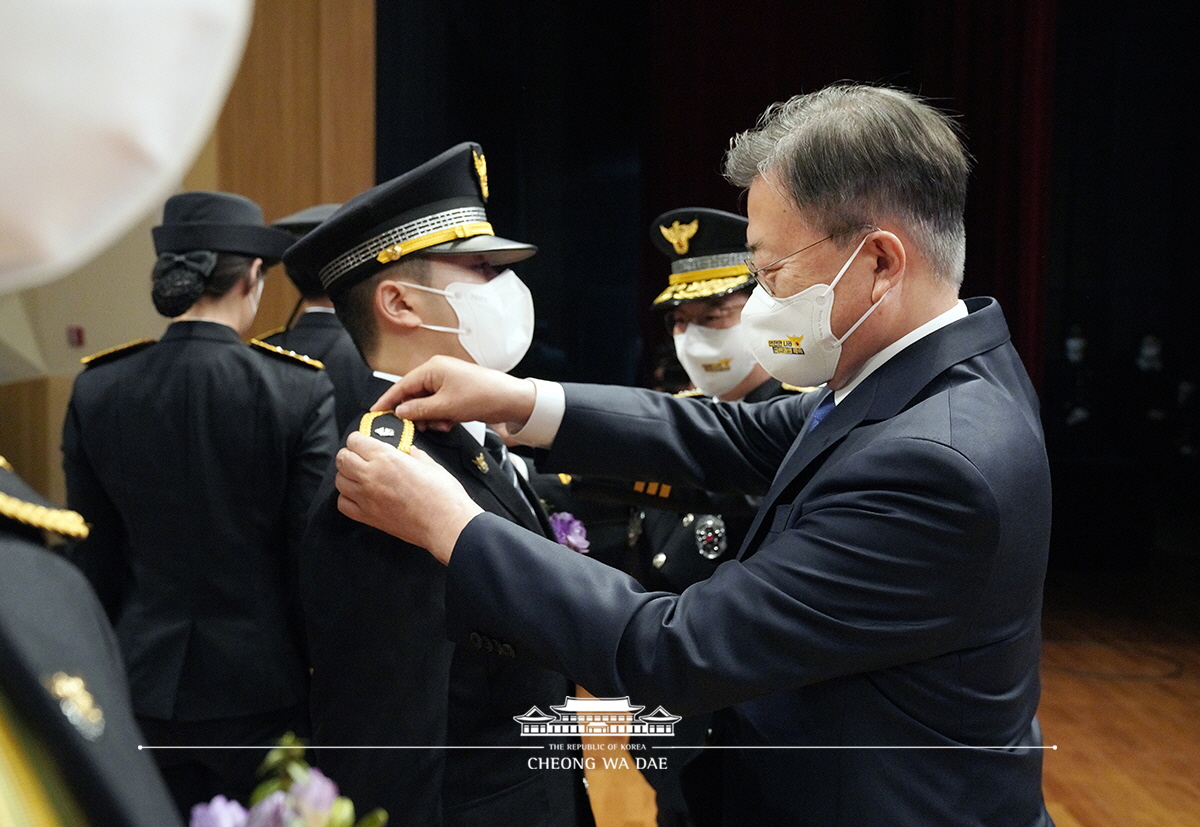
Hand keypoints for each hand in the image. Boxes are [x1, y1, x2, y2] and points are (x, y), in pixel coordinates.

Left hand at [335, 431, 482, 563]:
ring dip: (347, 475)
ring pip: (339, 480)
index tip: (365, 441)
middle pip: (342, 458)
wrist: (446, 524)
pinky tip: (359, 495)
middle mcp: (371, 476)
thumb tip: (407, 451)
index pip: (355, 440)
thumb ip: (412, 453)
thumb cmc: (442, 495)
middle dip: (350, 454)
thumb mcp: (430, 463)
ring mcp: (367, 498)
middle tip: (361, 455)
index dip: (359, 438)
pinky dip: (347, 497)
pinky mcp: (368, 517)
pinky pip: (343, 504)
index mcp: (385, 458)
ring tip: (360, 475)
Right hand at [371, 355, 537, 432]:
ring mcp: (448, 383)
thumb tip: (400, 411)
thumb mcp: (445, 407)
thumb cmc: (482, 396)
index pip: (401, 385)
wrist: (511, 400)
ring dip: (430, 418)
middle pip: (413, 395)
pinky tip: (449, 423)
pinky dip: (440, 416)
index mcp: (432, 368)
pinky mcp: (456, 393)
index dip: (388, 401)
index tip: (375, 413)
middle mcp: (438, 372)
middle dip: (415, 414)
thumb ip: (418, 410)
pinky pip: (439, 406)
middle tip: (417, 427)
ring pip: (426, 403)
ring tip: (440, 425)